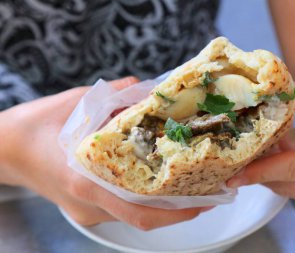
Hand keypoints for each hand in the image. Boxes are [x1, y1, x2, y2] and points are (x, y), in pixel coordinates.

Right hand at [0, 77, 205, 229]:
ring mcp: (86, 211)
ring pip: (134, 217)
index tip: (204, 202)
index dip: (176, 211)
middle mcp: (88, 203)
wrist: (5, 149)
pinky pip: (123, 210)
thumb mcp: (76, 102)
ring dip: (165, 207)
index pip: (139, 209)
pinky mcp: (85, 209)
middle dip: (180, 211)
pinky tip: (161, 184)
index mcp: (85, 180)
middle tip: (210, 195)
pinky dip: (146, 201)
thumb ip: (116, 95)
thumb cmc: (36, 126)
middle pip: (143, 219)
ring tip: (194, 188)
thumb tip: (147, 88)